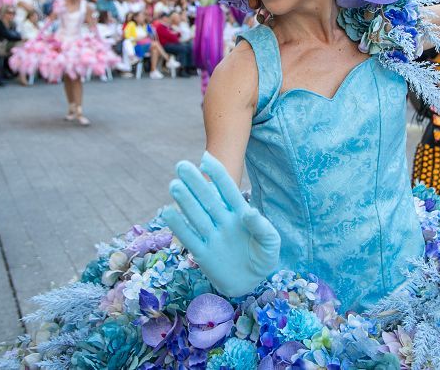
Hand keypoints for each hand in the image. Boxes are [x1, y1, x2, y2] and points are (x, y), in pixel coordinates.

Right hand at [163, 152, 279, 298]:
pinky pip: (190, 238)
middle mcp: (223, 221)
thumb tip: (250, 213)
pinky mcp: (203, 254)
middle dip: (196, 182)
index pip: (228, 190)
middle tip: (181, 165)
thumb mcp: (271, 242)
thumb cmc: (263, 256)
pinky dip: (179, 226)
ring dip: (186, 201)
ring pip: (197, 215)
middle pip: (208, 199)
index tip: (205, 159)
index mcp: (240, 214)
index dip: (217, 175)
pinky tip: (168, 212)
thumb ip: (262, 227)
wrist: (251, 281)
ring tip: (174, 185)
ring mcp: (212, 236)